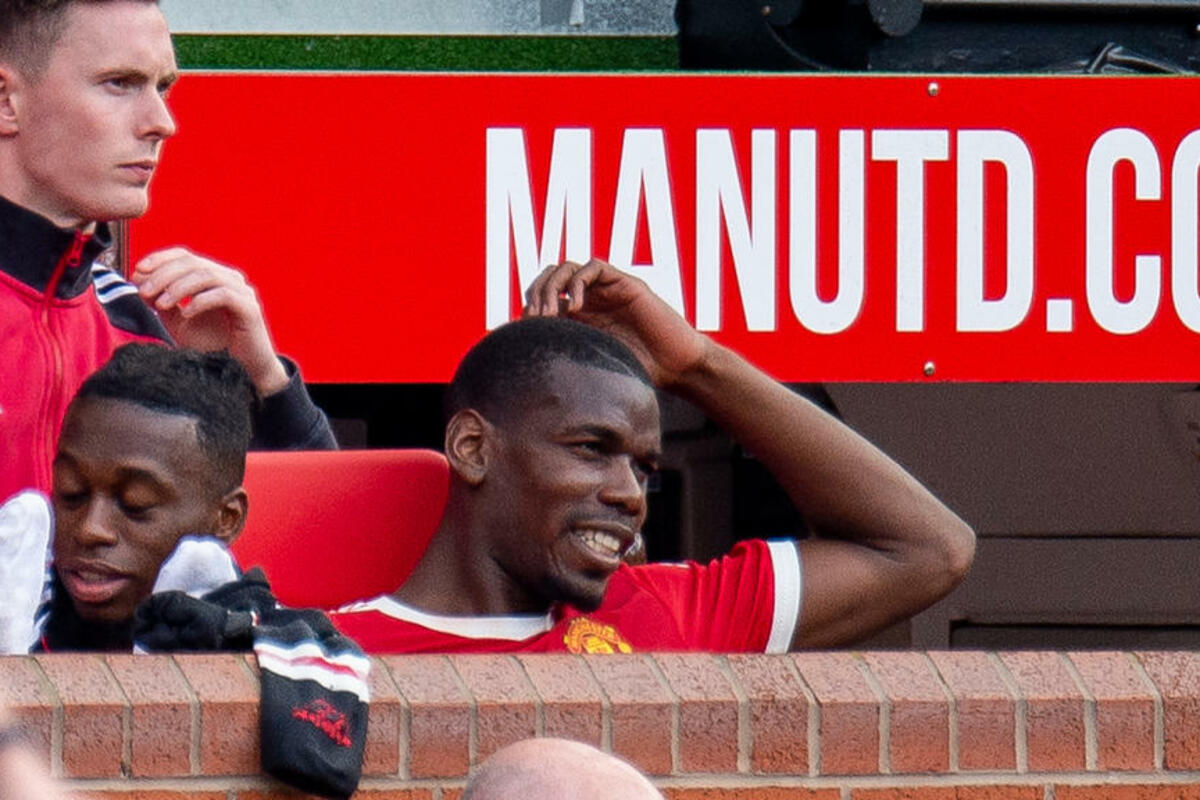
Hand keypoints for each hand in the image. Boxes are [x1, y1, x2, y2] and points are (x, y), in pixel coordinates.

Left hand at [131, 248, 288, 394]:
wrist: (240, 373)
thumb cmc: (213, 347)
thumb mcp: (178, 322)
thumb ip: (162, 301)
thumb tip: (140, 280)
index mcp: (214, 277)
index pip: (185, 256)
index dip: (160, 259)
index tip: (137, 271)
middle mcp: (230, 279)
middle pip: (193, 263)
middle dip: (163, 275)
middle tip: (144, 292)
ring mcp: (242, 292)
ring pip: (207, 275)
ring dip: (178, 287)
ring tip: (161, 305)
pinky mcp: (249, 309)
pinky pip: (224, 295)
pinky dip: (201, 301)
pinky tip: (186, 314)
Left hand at [523, 259, 708, 387]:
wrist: (677, 368)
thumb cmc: (640, 374)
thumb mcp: (593, 367)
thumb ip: (568, 359)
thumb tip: (529, 367)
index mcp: (580, 319)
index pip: (542, 299)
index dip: (529, 309)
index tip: (525, 331)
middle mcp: (591, 300)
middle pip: (550, 279)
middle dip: (536, 294)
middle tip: (536, 319)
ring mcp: (607, 290)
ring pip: (567, 269)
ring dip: (551, 286)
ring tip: (551, 312)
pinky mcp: (625, 284)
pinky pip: (593, 268)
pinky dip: (578, 283)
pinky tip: (575, 307)